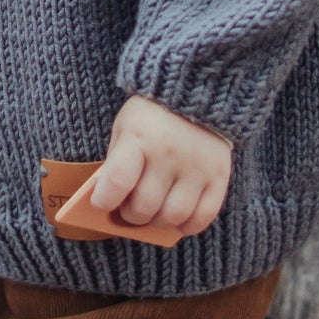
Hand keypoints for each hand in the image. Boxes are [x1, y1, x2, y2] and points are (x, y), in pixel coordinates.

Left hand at [90, 95, 232, 237]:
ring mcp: (196, 168)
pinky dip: (187, 226)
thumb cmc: (151, 116)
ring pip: (173, 216)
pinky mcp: (219, 177)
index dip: (105, 200)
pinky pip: (203, 216)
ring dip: (157, 223)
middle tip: (128, 212)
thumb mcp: (125, 127)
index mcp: (139, 137)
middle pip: (146, 205)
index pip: (118, 181)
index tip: (100, 204)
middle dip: (131, 216)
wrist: (196, 92)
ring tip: (151, 215)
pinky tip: (177, 220)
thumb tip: (111, 199)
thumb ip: (117, 160)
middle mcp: (168, 154)